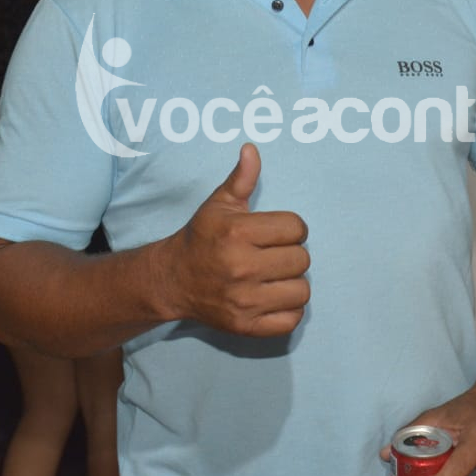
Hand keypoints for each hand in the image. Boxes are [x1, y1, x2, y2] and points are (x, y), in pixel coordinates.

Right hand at [161, 143, 309, 336]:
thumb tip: (251, 149)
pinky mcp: (246, 326)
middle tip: (272, 255)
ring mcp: (244, 301)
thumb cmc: (202, 238)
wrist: (173, 279)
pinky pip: (292, 319)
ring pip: (302, 290)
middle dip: (291, 254)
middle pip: (302, 259)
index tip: (275, 233)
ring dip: (292, 282)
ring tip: (274, 276)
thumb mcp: (219, 204)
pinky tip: (273, 297)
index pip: (297, 228)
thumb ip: (241, 178)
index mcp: (238, 233)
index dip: (290, 228)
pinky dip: (289, 310)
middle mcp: (241, 268)